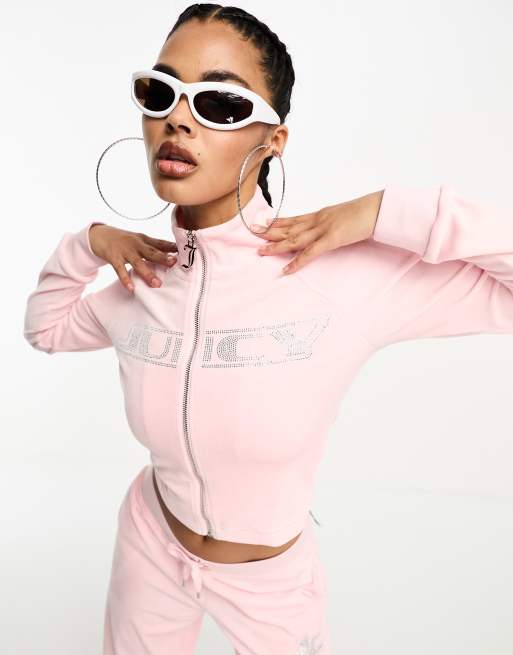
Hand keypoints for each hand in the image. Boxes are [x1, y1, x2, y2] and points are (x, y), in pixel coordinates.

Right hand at [89, 224, 177, 292]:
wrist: (99, 234)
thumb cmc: (123, 240)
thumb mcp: (139, 240)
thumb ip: (153, 247)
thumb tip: (173, 254)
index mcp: (144, 239)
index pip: (161, 243)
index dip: (172, 247)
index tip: (185, 252)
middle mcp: (136, 244)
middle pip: (151, 251)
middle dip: (163, 258)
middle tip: (174, 264)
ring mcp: (124, 251)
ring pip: (138, 262)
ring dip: (148, 273)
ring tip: (157, 284)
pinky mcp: (113, 257)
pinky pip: (120, 270)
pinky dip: (126, 279)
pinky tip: (131, 288)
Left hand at [249, 189, 384, 274]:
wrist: (378, 208)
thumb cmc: (366, 212)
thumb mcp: (345, 216)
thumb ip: (334, 221)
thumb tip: (331, 227)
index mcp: (321, 214)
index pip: (294, 218)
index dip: (278, 221)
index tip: (263, 222)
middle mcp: (318, 220)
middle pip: (289, 227)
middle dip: (270, 232)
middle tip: (252, 234)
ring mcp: (323, 229)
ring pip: (294, 239)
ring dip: (277, 246)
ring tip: (261, 251)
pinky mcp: (331, 239)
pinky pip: (310, 253)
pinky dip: (297, 262)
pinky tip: (286, 270)